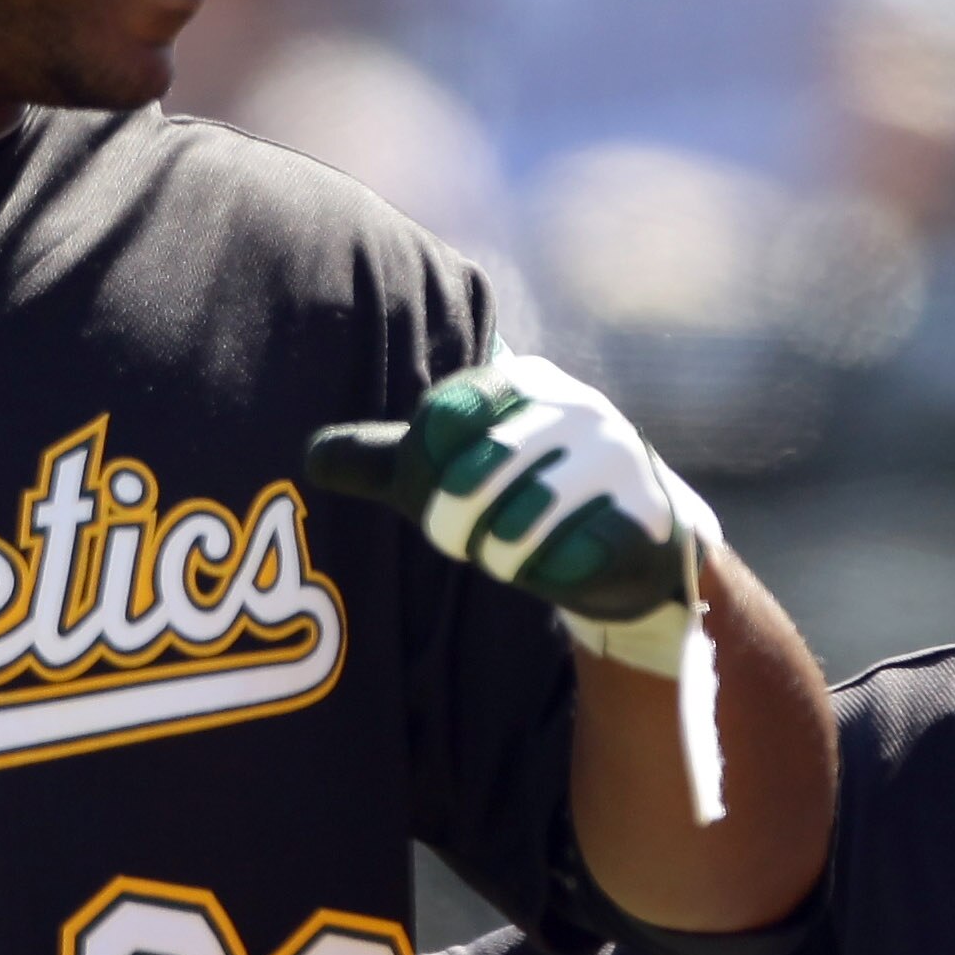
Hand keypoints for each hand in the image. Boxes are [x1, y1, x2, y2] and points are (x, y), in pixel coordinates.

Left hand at [303, 354, 718, 679]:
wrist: (630, 538)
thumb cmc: (523, 494)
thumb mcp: (450, 473)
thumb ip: (384, 462)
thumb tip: (309, 455)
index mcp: (521, 380)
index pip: (442, 418)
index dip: (423, 473)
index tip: (435, 494)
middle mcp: (574, 405)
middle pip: (473, 477)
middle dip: (455, 525)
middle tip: (469, 539)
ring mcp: (616, 456)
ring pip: (519, 525)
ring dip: (499, 555)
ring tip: (510, 552)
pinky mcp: (645, 512)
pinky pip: (570, 558)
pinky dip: (547, 574)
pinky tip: (557, 564)